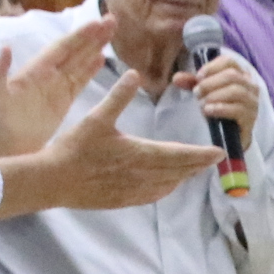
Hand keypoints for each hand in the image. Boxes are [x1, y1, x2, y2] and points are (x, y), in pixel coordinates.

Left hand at [0, 16, 113, 157]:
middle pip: (74, 50)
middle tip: (112, 20)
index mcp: (34, 70)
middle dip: (92, 36)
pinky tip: (102, 59)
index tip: (96, 22)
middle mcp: (47, 74)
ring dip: (95, 48)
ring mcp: (56, 86)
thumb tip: (5, 47)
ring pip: (80, 62)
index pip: (61, 48)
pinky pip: (79, 81)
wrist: (2, 143)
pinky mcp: (63, 101)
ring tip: (112, 32)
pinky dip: (90, 69)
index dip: (78, 36)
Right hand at [28, 72, 220, 209]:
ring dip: (184, 176)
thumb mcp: (95, 118)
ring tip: (194, 169)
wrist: (55, 180)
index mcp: (140, 153)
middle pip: (179, 171)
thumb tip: (134, 74)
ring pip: (169, 184)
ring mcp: (134, 190)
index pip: (180, 154)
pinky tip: (167, 184)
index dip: (201, 154)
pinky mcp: (124, 199)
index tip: (219, 151)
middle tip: (213, 159)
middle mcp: (143, 175)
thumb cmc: (75, 148)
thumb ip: (118, 96)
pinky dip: (167, 188)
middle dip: (197, 164)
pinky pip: (154, 195)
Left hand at [182, 53, 260, 154]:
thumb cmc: (218, 106)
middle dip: (210, 83)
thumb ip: (191, 83)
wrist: (229, 133)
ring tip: (201, 103)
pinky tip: (208, 111)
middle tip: (196, 93)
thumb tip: (176, 78)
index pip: (229, 62)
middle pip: (232, 75)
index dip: (212, 67)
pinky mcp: (250, 118)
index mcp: (240, 74)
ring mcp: (252, 102)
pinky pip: (238, 109)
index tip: (198, 77)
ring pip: (236, 91)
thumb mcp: (204, 91)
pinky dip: (220, 108)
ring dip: (214, 95)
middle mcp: (250, 86)